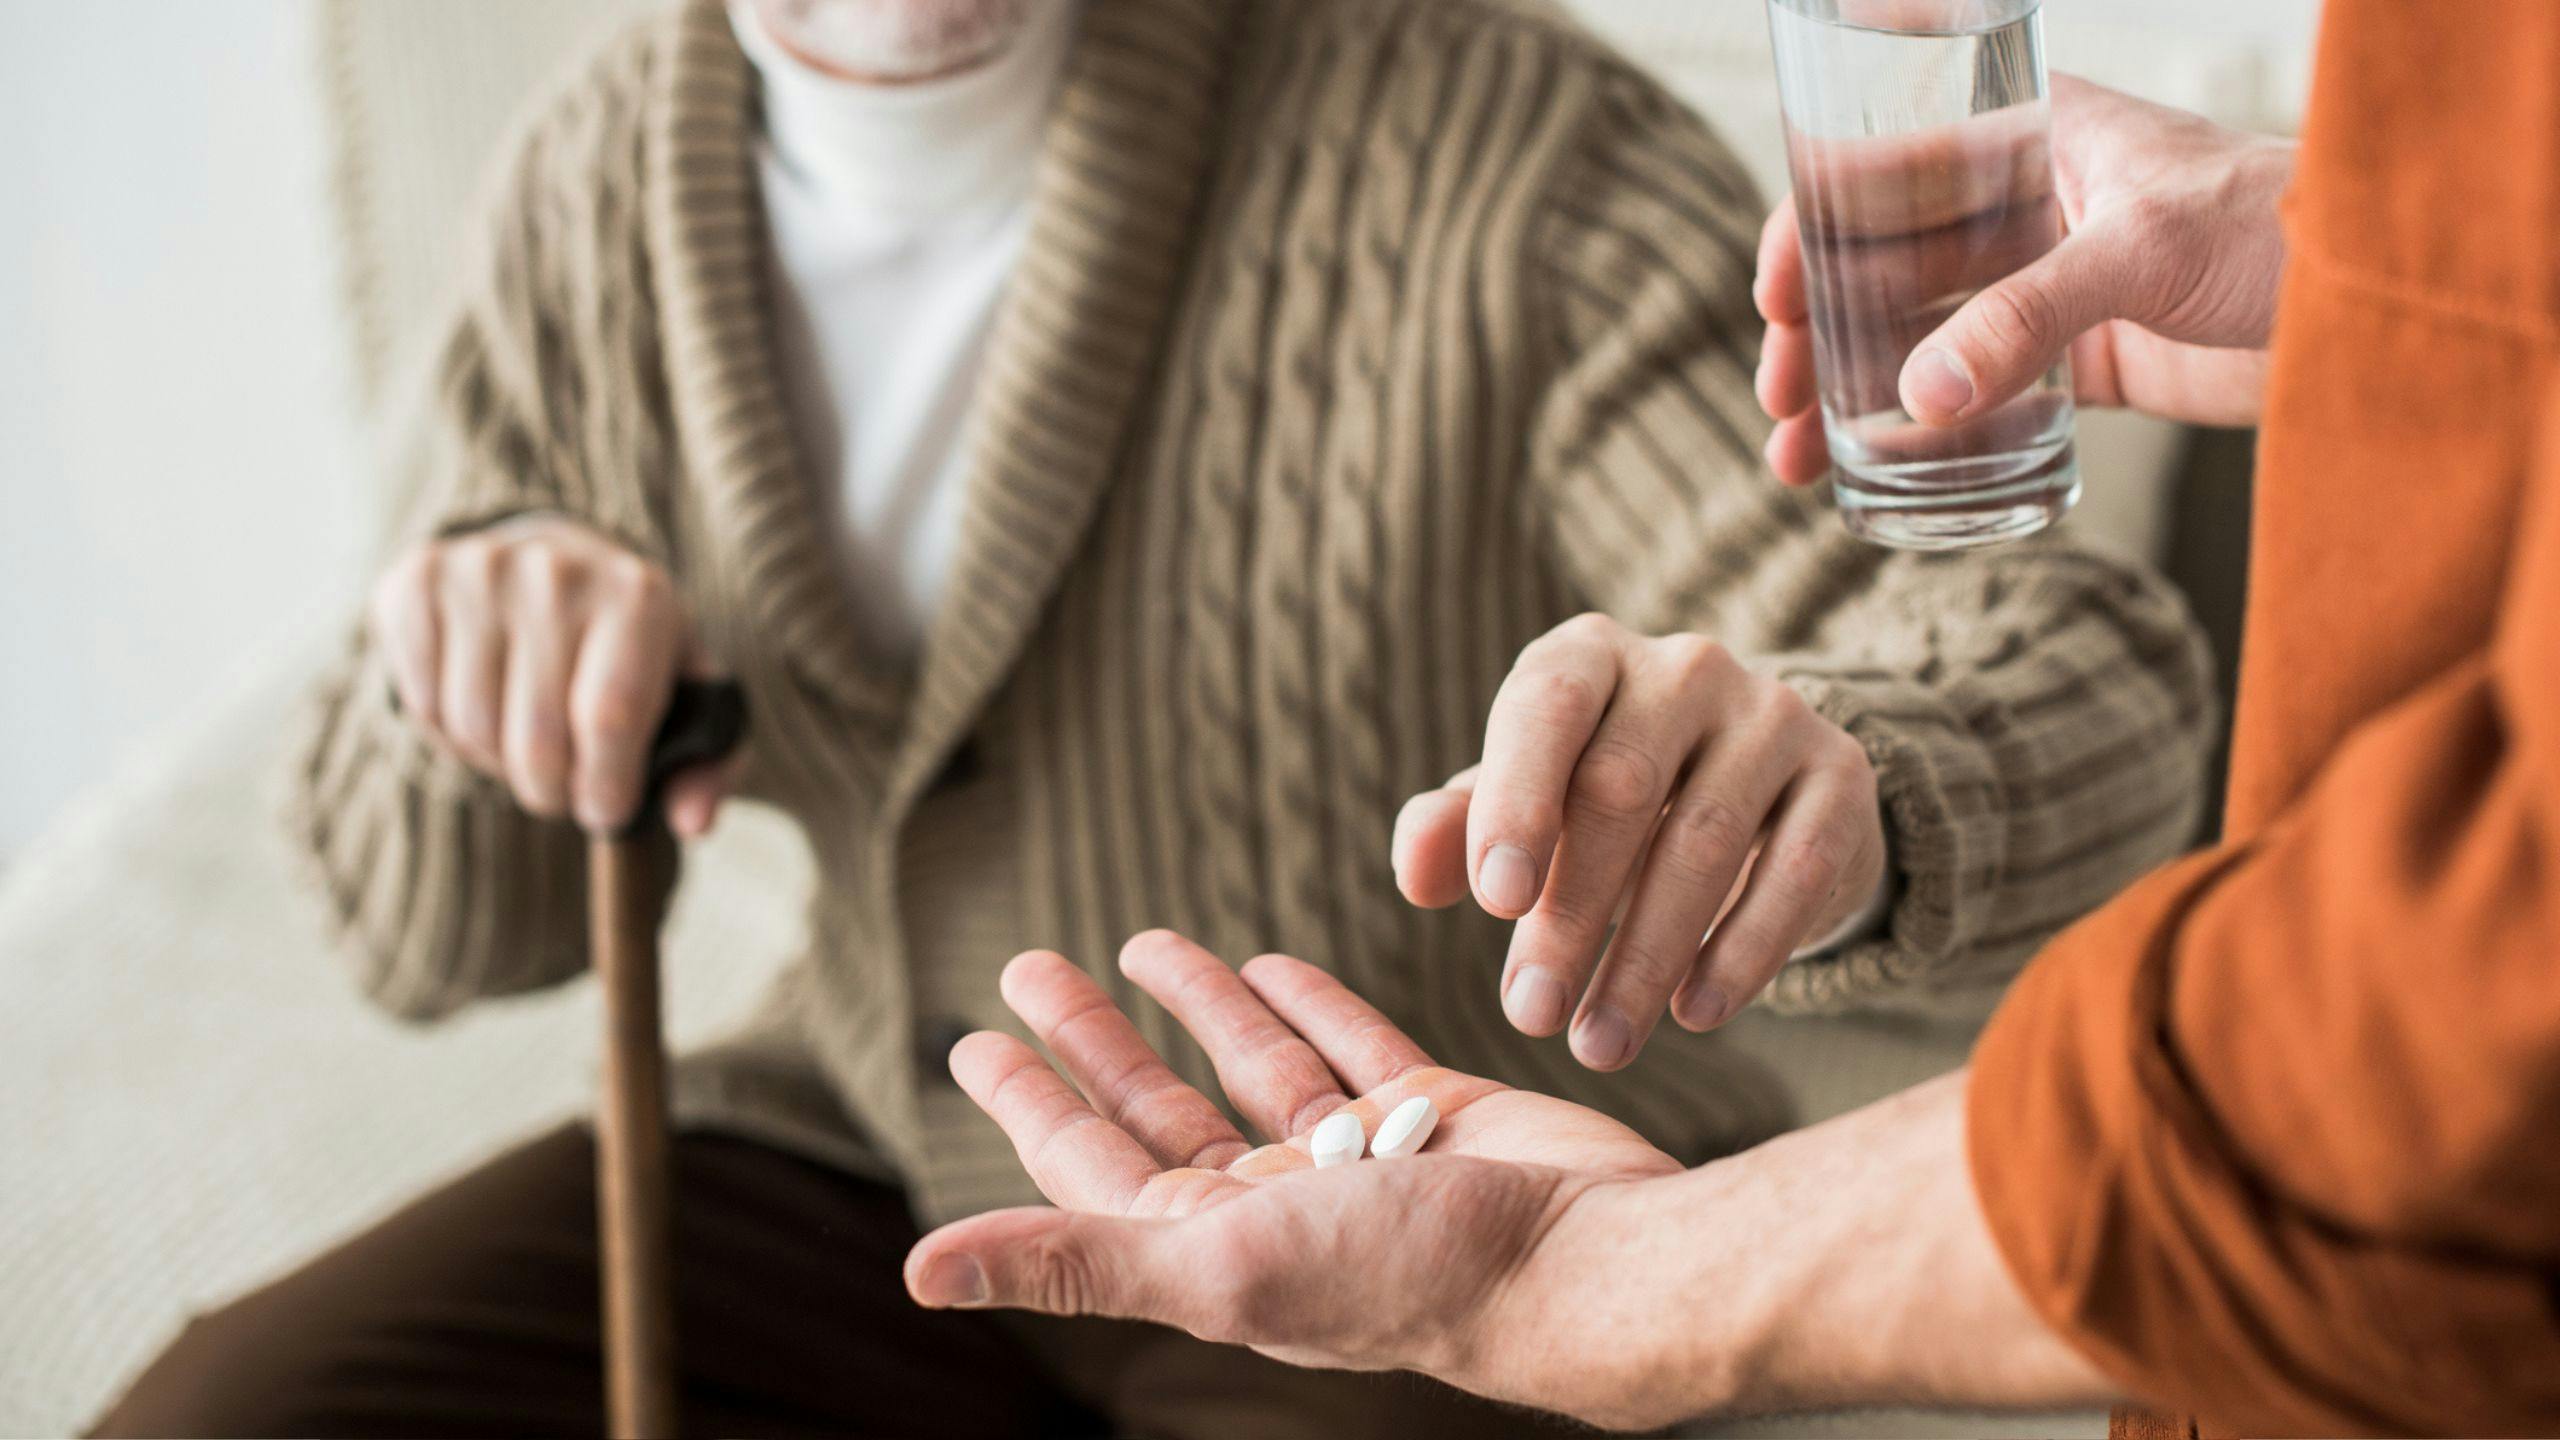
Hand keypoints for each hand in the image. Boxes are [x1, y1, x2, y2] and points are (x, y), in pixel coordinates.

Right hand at [369, 514, 731, 834]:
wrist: (559, 565)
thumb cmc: (629, 651)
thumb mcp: (692, 698)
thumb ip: (710, 765)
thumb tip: (692, 821)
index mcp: (639, 597)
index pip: (609, 720)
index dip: (603, 787)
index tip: (606, 810)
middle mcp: (559, 572)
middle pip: (537, 737)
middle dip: (551, 790)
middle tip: (563, 788)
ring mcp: (483, 569)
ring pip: (473, 726)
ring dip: (499, 762)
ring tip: (526, 740)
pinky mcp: (420, 579)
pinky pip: (422, 702)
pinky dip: (449, 733)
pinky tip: (482, 705)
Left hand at [904, 932, 1680, 1421]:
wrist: (1590, 1261)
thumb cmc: (1408, 1278)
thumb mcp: (1214, 1264)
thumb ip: (1071, 1257)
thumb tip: (916, 1272)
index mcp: (1213, 1247)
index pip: (1089, 1162)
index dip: (1029, 1101)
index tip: (973, 1039)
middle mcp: (1277, 1206)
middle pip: (1157, 1108)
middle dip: (1090, 1040)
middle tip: (1027, 965)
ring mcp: (1358, 1162)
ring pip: (1253, 1069)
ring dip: (1194, 1007)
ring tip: (1139, 941)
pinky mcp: (1437, 1116)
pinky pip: (1351, 1048)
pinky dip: (1306, 1004)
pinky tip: (1267, 961)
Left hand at [1391, 614, 1885, 1069]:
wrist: (1756, 790)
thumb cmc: (1600, 797)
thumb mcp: (1523, 803)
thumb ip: (1457, 830)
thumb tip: (1417, 877)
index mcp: (1590, 655)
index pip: (1547, 708)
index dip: (1517, 801)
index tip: (1495, 904)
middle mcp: (1686, 666)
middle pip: (1621, 787)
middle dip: (1571, 914)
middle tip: (1531, 1014)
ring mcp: (1774, 714)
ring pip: (1706, 841)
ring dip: (1646, 957)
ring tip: (1600, 1042)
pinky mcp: (1840, 776)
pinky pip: (1793, 870)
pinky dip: (1743, 951)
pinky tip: (1697, 1013)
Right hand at [1755, 73, 2296, 483]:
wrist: (2376, 300)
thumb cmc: (2279, 225)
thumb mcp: (2137, 253)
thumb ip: (2027, 319)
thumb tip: (1918, 403)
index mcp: (2026, 138)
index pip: (1883, 168)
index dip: (1811, 229)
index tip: (1772, 299)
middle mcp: (2022, 206)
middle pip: (1880, 265)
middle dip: (1816, 333)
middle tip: (1779, 400)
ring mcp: (2045, 286)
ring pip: (1916, 337)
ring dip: (1851, 395)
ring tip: (1798, 459)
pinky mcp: (2078, 360)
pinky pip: (1975, 396)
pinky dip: (1921, 433)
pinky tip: (1873, 471)